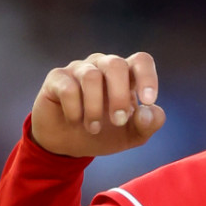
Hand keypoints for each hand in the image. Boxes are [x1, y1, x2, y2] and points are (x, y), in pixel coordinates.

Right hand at [30, 52, 165, 156]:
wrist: (67, 145)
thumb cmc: (105, 134)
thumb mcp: (132, 135)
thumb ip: (148, 124)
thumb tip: (148, 111)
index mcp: (127, 75)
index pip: (141, 61)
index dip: (147, 77)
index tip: (147, 101)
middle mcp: (103, 66)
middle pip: (116, 64)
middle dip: (119, 96)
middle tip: (118, 121)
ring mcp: (79, 69)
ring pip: (91, 76)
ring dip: (94, 108)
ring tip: (94, 129)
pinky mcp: (57, 77)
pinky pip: (68, 88)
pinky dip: (74, 110)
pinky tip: (75, 121)